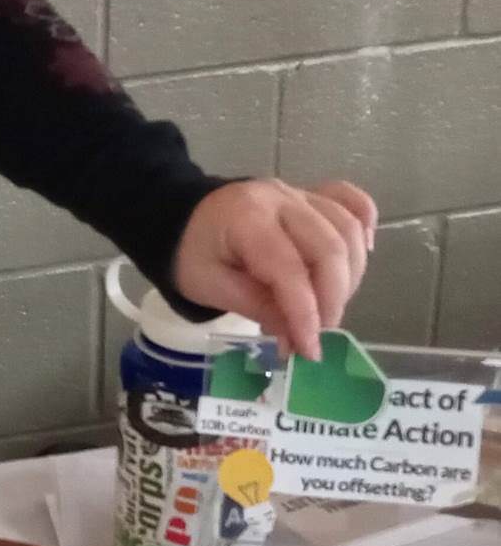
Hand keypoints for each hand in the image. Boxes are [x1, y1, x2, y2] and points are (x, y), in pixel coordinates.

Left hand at [173, 179, 378, 361]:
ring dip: (349, 276)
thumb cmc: (190, 254)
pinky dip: (364, 227)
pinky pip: (351, 202)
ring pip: (347, 229)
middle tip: (318, 335)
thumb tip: (298, 338)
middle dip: (332, 301)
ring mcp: (299, 194)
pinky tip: (362, 255)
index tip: (309, 351)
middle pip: (329, 248)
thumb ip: (257, 307)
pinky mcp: (311, 196)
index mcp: (247, 218)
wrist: (180, 217)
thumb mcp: (210, 286)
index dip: (305, 313)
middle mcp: (280, 199)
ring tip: (328, 308)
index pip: (289, 268)